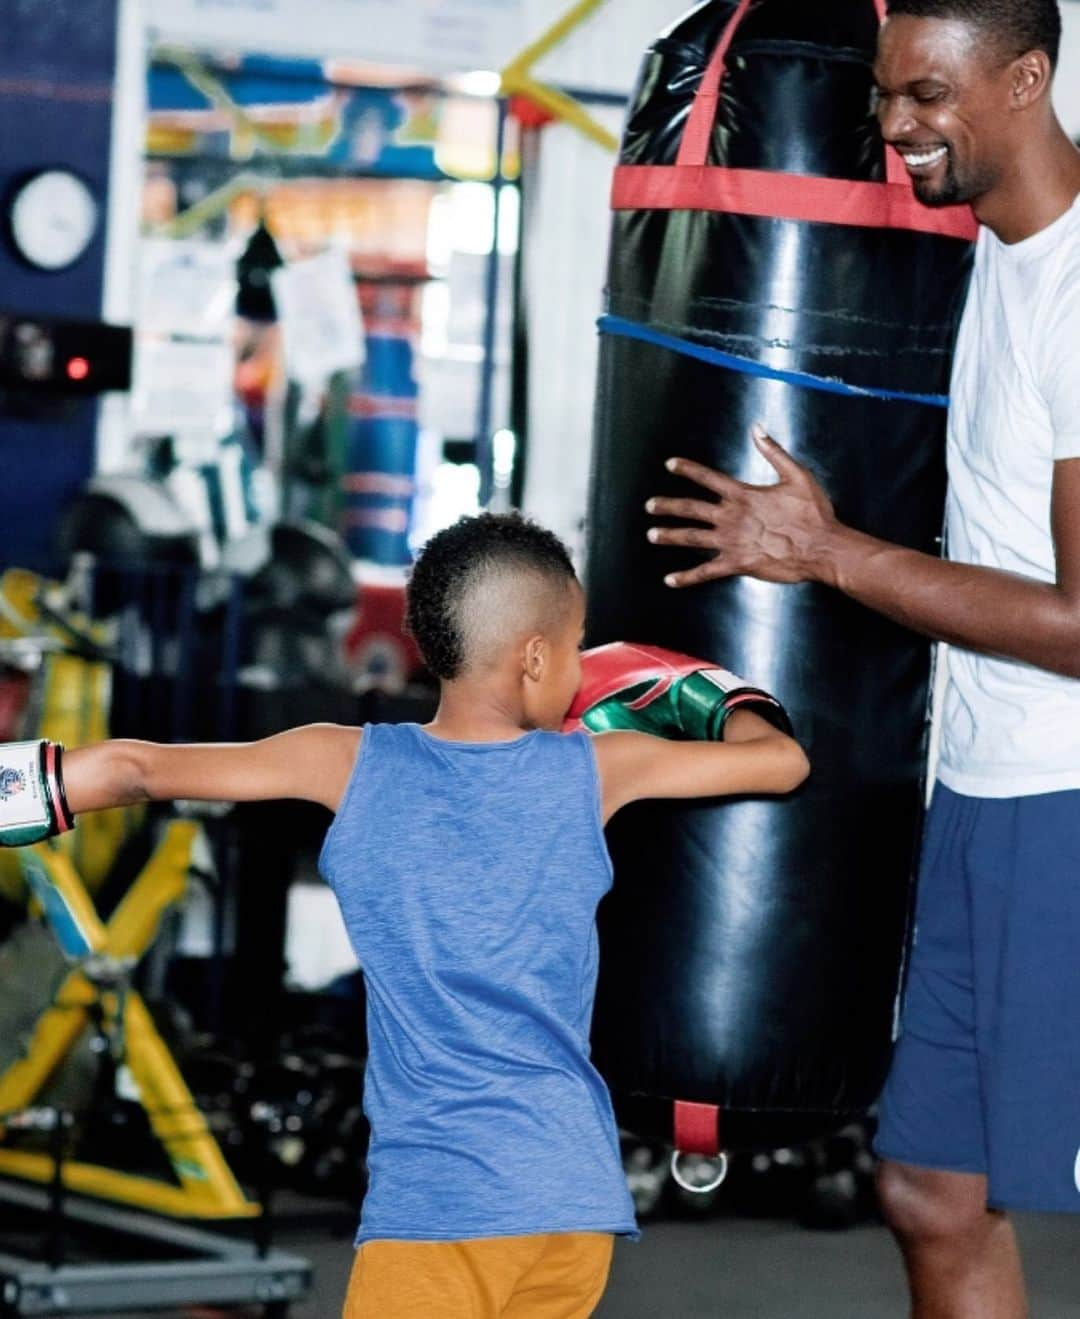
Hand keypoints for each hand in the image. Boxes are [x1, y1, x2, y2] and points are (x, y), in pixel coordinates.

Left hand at [646, 424, 838, 587]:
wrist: (821, 547)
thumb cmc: (813, 514)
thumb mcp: (797, 475)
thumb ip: (774, 451)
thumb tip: (757, 429)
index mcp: (743, 495)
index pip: (708, 478)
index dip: (687, 469)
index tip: (670, 464)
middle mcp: (731, 517)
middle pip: (691, 509)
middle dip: (668, 506)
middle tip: (649, 506)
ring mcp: (731, 542)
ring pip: (692, 538)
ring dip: (670, 536)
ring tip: (652, 534)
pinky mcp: (737, 564)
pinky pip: (706, 572)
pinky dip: (687, 577)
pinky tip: (670, 580)